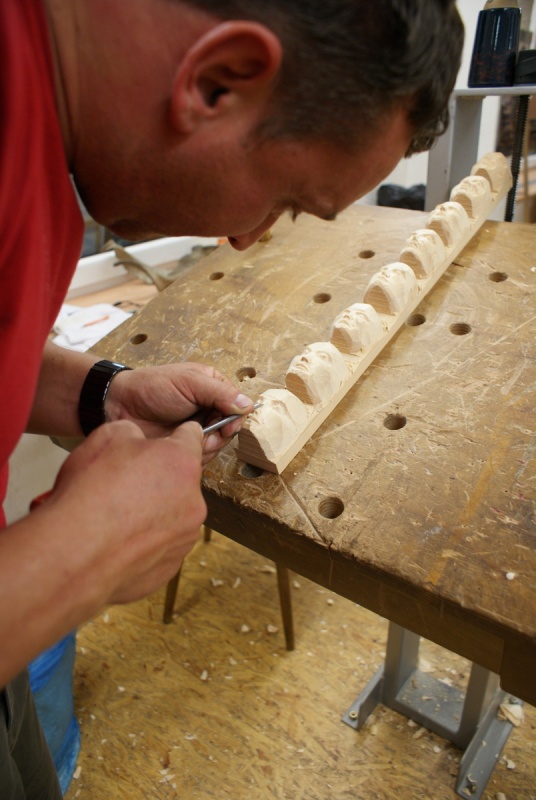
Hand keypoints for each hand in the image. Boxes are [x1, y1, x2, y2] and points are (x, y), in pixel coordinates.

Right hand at [42, 418, 206, 604]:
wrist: (74, 553)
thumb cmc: (90, 494)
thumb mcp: (106, 437)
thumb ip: (132, 433)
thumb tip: (136, 441)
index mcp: (182, 464)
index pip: (192, 438)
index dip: (176, 436)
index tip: (169, 441)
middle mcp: (194, 502)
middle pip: (181, 482)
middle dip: (158, 480)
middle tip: (124, 485)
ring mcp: (184, 538)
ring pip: (172, 517)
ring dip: (152, 513)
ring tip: (116, 518)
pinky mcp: (170, 567)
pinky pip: (159, 547)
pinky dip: (142, 543)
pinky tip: (116, 541)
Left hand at [105, 362, 253, 464]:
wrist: (120, 406)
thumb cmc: (152, 387)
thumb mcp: (189, 382)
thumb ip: (219, 392)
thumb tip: (247, 405)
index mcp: (212, 387)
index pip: (237, 405)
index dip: (234, 418)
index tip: (226, 425)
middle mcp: (207, 407)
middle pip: (229, 429)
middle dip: (218, 435)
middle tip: (204, 433)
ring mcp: (196, 428)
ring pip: (216, 446)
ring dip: (205, 446)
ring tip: (184, 437)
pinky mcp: (183, 446)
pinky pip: (199, 457)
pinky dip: (191, 455)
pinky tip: (176, 446)